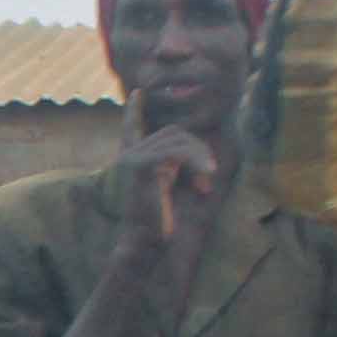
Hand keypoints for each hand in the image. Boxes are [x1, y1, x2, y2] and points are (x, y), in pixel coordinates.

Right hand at [110, 124, 226, 264]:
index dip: (135, 110)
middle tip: (207, 180)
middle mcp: (129, 155)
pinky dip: (195, 161)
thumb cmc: (157, 222)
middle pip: (174, 132)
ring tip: (206, 185)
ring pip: (178, 139)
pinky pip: (177, 150)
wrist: (143, 243)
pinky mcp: (142, 165)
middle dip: (197, 151)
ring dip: (199, 159)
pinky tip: (205, 176)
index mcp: (132, 159)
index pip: (132, 127)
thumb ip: (174, 167)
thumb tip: (200, 157)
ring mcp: (133, 158)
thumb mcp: (167, 188)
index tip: (137, 92)